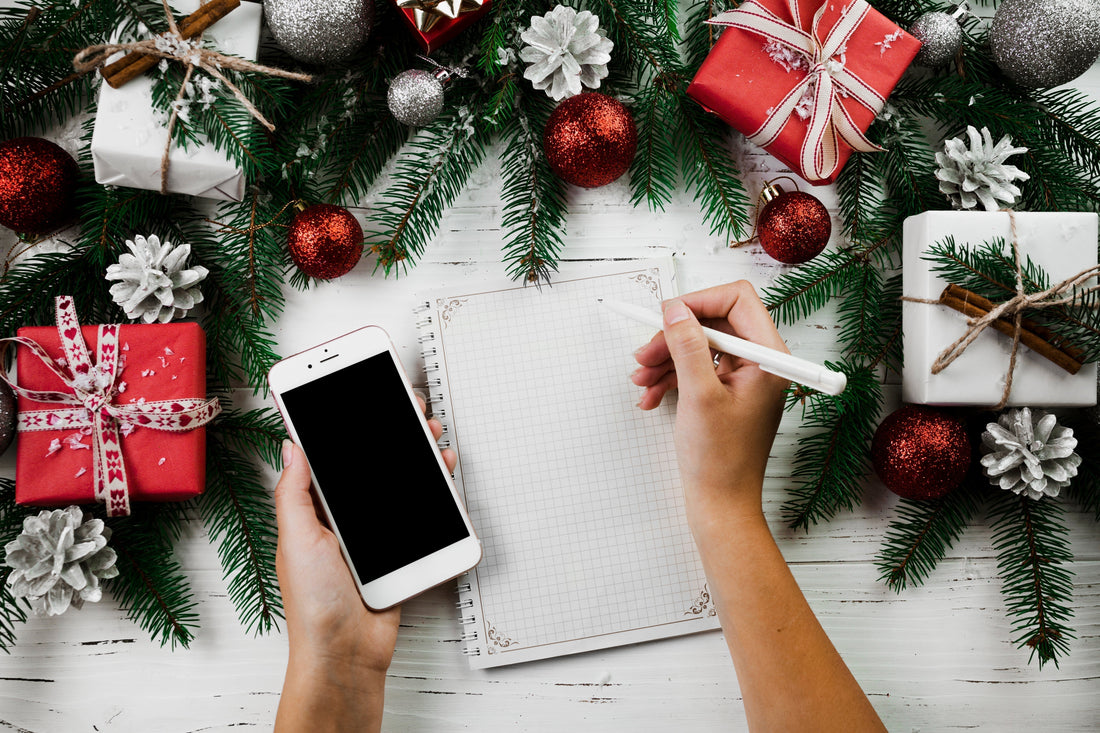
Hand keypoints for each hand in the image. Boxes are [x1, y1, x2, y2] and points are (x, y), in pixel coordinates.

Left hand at [274, 397, 454, 730]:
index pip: (330, 455)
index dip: (343, 422)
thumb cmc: (313, 604)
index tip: (357, 392)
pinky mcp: (400, 549)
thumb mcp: (296, 538)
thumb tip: (291, 444)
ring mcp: (373, 532)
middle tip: (408, 404)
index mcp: (314, 509)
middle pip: (370, 461)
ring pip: (399, 480)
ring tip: (430, 432)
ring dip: (417, 453)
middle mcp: (343, 516)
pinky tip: (441, 472)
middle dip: (390, 429)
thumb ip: (295, 490)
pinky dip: (433, 489)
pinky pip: (419, 511)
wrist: (346, 653)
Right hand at [632, 281, 788, 523]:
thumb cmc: (719, 460)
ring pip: (700, 346)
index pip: (737, 300)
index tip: (666, 317)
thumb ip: (688, 346)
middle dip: (674, 336)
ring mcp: (744, 379)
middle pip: (714, 322)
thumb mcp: (698, 395)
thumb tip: (675, 309)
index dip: (698, 302)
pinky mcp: (727, 394)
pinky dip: (670, 378)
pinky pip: (697, 370)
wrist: (721, 505)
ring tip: (640, 380)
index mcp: (769, 358)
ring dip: (666, 359)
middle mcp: (761, 363)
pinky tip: (649, 397)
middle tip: (644, 354)